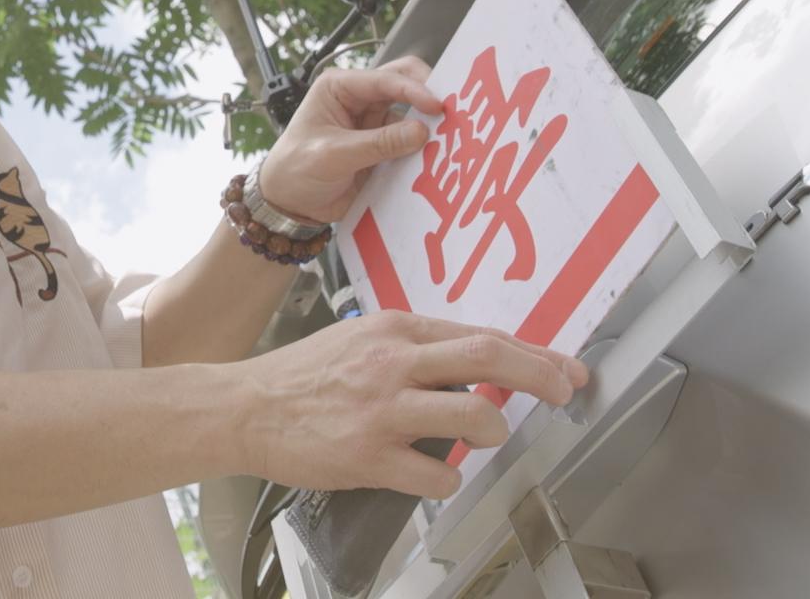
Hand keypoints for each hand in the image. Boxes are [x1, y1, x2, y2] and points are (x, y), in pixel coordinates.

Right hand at [234, 310, 589, 497]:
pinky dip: (448, 480)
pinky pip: (437, 475)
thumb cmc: (302, 377)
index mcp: (394, 329)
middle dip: (541, 377)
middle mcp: (393, 362)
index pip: (481, 335)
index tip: (565, 369)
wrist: (244, 408)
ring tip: (484, 437)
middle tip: (565, 392)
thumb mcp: (359, 339)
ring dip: (494, 431)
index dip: (534, 353)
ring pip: (474, 416)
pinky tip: (434, 475)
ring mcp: (382, 409)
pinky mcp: (368, 454)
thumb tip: (473, 362)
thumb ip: (412, 347)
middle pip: (489, 359)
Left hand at [256, 57, 441, 225]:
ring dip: (429, 124)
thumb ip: (378, 144)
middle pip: (404, 85)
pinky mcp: (382, 146)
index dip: (415, 90)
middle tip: (452, 112)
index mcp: (340, 87)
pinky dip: (424, 147)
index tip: (438, 106)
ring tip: (452, 136)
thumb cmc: (294, 170)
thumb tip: (421, 132)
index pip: (385, 80)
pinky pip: (410, 141)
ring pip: (411, 114)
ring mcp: (373, 123)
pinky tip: (438, 154)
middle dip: (428, 96)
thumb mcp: (333, 155)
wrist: (288, 204)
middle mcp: (359, 99)